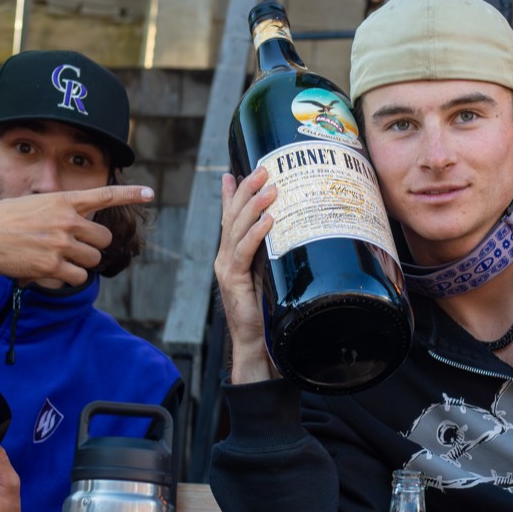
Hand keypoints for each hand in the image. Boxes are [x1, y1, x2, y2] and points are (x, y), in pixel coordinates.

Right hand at [0, 186, 154, 285]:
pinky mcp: (53, 267)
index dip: (130, 194)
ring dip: (80, 264)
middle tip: (73, 248)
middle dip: (92, 247)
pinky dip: (67, 279)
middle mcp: (67, 221)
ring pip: (93, 261)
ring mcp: (61, 244)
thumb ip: (60, 210)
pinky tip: (50, 272)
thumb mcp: (34, 203)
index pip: (104, 195)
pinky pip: (77, 278)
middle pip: (103, 240)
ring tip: (58, 259)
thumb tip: (78, 223)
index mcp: (63, 201)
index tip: (150, 193)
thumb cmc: (2, 219)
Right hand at [214, 169, 278, 382]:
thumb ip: (272, 252)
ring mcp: (226, 267)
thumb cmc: (267, 309)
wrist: (256, 342)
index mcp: (232, 253)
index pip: (230, 217)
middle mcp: (225, 256)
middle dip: (246, 189)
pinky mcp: (233, 280)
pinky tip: (268, 220)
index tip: (237, 170)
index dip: (231, 193)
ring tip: (269, 187)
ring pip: (236, 228)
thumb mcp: (270, 273)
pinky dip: (255, 233)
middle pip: (232, 215)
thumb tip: (287, 230)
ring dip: (254, 205)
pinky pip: (243, 251)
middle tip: (264, 169)